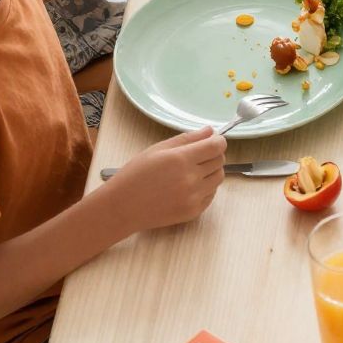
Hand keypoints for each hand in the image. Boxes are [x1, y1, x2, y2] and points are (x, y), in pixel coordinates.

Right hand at [107, 128, 225, 232]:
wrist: (123, 207)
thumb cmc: (136, 175)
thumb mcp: (158, 149)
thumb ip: (187, 138)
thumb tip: (210, 131)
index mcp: (181, 159)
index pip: (217, 146)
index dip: (218, 141)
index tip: (213, 140)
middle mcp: (191, 179)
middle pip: (220, 161)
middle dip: (213, 154)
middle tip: (198, 155)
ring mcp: (193, 197)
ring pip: (219, 178)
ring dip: (211, 171)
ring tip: (192, 171)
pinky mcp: (193, 212)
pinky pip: (211, 194)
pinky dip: (206, 188)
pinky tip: (189, 186)